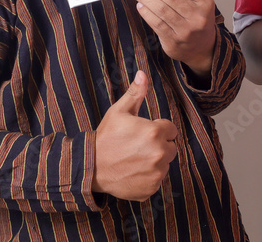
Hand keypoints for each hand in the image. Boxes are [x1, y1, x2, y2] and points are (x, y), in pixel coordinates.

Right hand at [92, 70, 177, 200]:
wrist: (91, 167)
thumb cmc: (106, 137)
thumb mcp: (119, 111)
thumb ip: (135, 93)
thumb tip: (143, 73)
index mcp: (155, 132)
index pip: (171, 129)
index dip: (158, 129)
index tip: (143, 132)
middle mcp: (159, 153)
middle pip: (171, 147)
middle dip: (159, 145)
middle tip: (138, 146)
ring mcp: (156, 173)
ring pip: (165, 164)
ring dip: (155, 161)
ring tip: (135, 158)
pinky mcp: (152, 188)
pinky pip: (158, 179)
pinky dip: (149, 177)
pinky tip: (133, 171)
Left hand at [133, 0, 216, 77]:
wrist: (202, 48)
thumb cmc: (197, 21)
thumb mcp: (199, 4)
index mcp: (205, 3)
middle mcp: (197, 17)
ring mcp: (186, 31)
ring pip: (161, 9)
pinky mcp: (173, 41)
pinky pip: (156, 23)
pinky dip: (146, 13)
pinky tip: (141, 6)